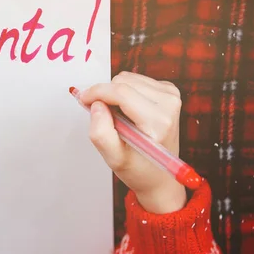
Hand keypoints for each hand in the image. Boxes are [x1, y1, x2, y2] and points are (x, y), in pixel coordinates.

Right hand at [79, 72, 185, 213]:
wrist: (160, 175)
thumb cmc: (138, 169)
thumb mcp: (114, 158)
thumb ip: (100, 132)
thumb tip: (96, 104)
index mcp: (158, 121)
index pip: (121, 92)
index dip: (96, 92)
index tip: (82, 99)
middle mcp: (169, 104)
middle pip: (123, 82)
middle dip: (106, 95)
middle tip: (104, 117)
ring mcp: (171, 96)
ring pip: (128, 78)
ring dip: (115, 94)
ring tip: (118, 117)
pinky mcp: (169, 91)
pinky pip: (136, 80)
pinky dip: (125, 93)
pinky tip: (128, 111)